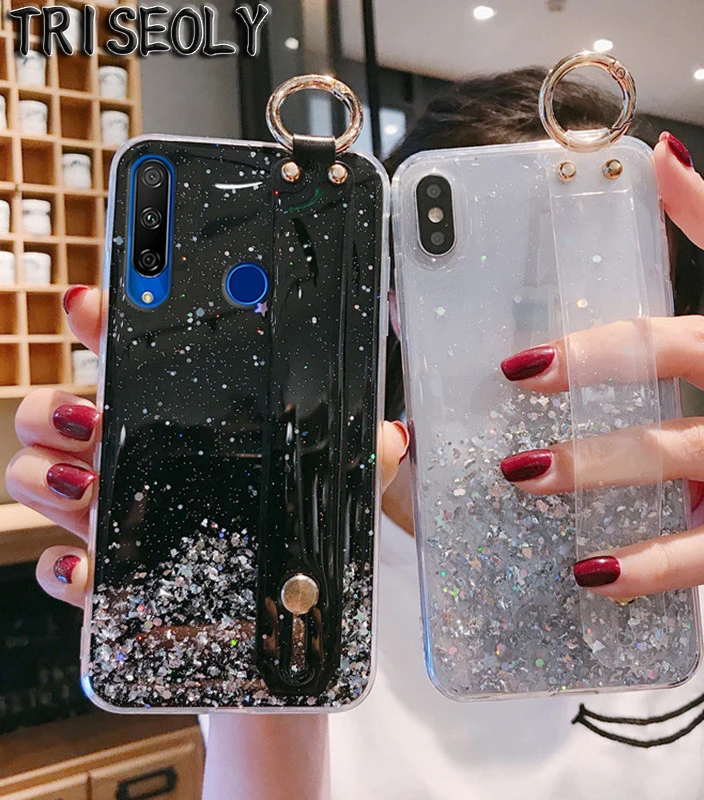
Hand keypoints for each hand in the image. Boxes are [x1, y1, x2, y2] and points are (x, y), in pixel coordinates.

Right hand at [6, 286, 408, 608]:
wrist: (272, 646)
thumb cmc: (291, 560)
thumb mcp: (332, 501)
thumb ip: (362, 462)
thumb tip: (391, 432)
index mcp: (189, 437)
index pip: (136, 369)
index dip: (105, 329)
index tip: (95, 306)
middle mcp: (143, 470)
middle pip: (66, 414)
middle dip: (57, 403)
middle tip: (88, 414)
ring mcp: (119, 525)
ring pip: (41, 476)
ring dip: (46, 473)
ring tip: (89, 485)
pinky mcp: (108, 584)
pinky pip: (57, 566)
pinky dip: (60, 563)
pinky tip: (86, 564)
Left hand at [499, 132, 703, 653]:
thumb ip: (665, 435)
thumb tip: (548, 434)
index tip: (656, 164)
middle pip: (699, 345)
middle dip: (604, 353)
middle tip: (522, 370)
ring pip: (690, 447)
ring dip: (597, 463)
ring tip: (525, 474)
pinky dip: (650, 562)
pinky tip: (594, 573)